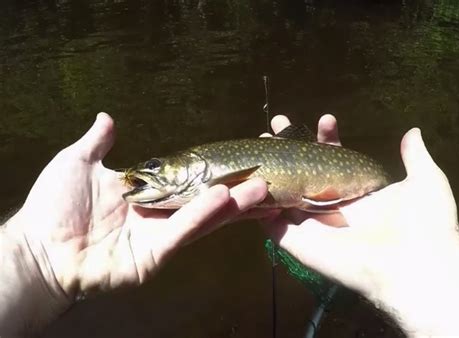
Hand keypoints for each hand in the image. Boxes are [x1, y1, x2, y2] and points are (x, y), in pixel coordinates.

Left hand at [3, 113, 267, 332]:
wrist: (37, 248)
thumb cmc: (53, 205)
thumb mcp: (77, 162)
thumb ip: (98, 142)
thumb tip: (107, 117)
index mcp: (145, 195)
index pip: (185, 182)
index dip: (210, 174)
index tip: (237, 163)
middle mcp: (157, 216)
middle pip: (202, 201)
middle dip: (233, 190)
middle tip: (263, 177)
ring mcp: (158, 237)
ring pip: (201, 218)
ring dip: (230, 204)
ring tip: (259, 189)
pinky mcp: (154, 256)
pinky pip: (182, 233)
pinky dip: (202, 217)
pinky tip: (223, 200)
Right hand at [263, 115, 458, 336]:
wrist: (413, 267)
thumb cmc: (423, 223)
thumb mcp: (426, 182)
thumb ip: (416, 156)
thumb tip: (414, 131)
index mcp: (357, 191)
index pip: (336, 159)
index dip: (327, 139)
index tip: (326, 119)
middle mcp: (332, 206)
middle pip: (304, 172)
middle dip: (290, 148)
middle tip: (277, 124)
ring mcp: (312, 224)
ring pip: (284, 193)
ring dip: (270, 171)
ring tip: (258, 144)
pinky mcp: (296, 242)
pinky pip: (271, 223)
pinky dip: (257, 206)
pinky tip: (247, 180)